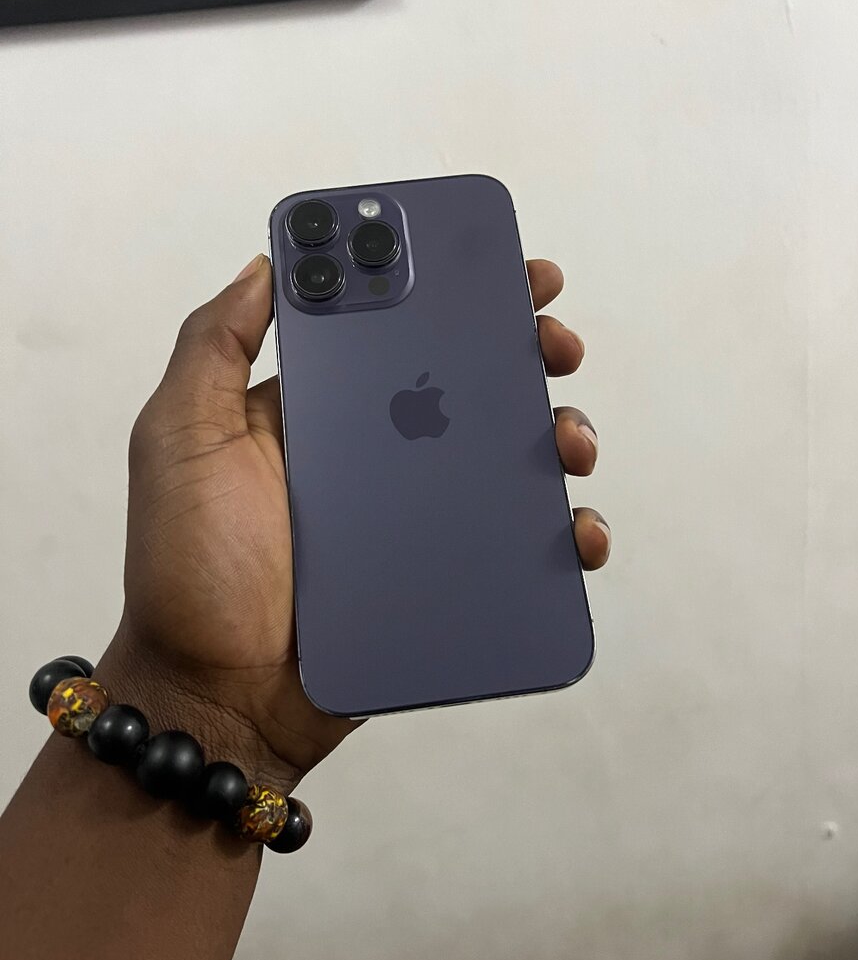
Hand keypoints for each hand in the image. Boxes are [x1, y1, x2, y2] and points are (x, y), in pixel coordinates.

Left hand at [102, 255, 610, 792]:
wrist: (218, 697)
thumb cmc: (188, 569)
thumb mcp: (180, 439)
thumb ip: (214, 347)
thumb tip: (269, 261)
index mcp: (324, 411)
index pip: (399, 331)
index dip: (456, 293)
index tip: (506, 270)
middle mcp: (378, 455)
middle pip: (471, 385)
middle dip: (525, 351)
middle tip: (554, 342)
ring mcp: (417, 518)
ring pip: (508, 460)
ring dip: (557, 433)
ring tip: (568, 440)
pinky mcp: (444, 577)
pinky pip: (519, 547)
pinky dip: (562, 533)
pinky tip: (575, 530)